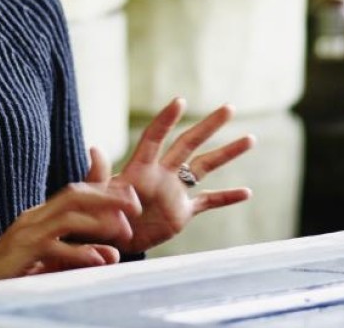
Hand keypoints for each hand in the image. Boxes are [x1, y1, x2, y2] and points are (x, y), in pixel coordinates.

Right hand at [0, 170, 140, 283]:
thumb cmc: (16, 271)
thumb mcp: (52, 257)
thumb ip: (80, 251)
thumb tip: (112, 254)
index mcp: (42, 214)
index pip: (76, 192)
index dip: (105, 191)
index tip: (132, 198)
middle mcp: (35, 217)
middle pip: (75, 195)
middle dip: (107, 197)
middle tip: (135, 206)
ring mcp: (27, 233)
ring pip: (67, 217)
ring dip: (98, 222)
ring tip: (123, 232)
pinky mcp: (22, 253)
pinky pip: (53, 248)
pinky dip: (79, 252)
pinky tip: (99, 258)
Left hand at [109, 97, 254, 253]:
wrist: (110, 242)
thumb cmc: (97, 217)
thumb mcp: (94, 197)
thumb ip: (99, 175)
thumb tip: (93, 148)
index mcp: (140, 169)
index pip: (154, 138)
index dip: (166, 120)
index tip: (180, 101)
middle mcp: (161, 174)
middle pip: (189, 144)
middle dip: (209, 126)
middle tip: (230, 107)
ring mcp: (174, 192)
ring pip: (205, 166)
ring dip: (226, 153)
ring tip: (250, 138)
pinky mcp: (182, 213)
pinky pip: (208, 201)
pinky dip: (226, 197)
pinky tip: (247, 192)